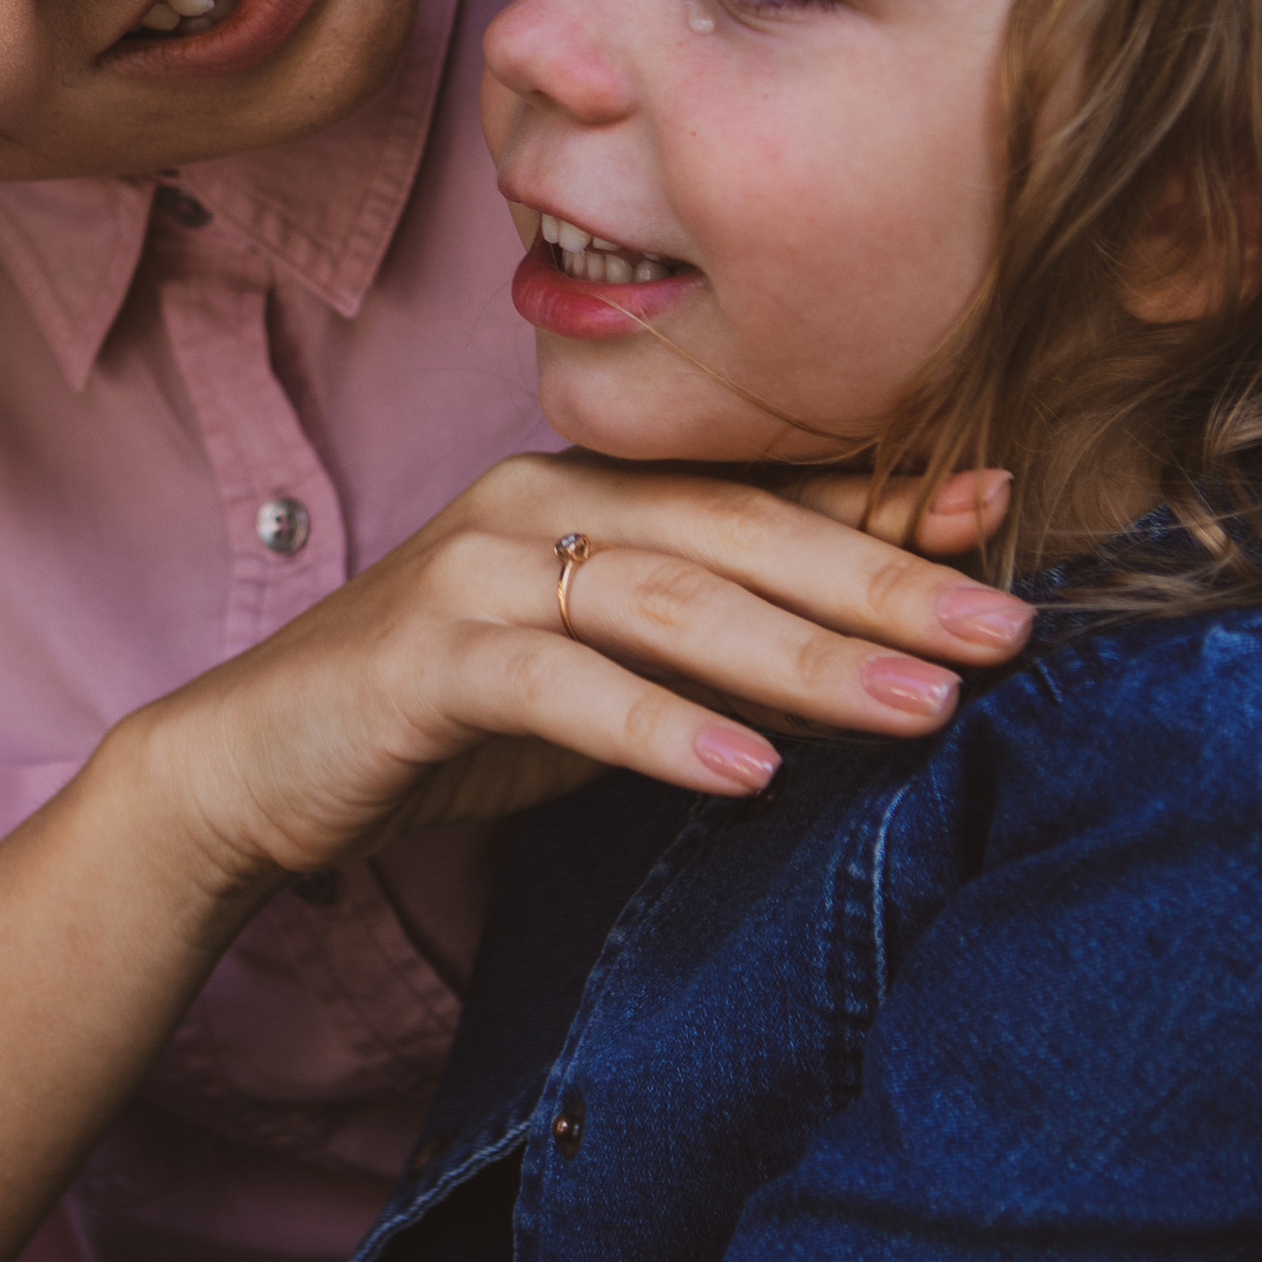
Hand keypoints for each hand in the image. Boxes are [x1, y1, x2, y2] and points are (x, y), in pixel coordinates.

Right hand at [133, 453, 1032, 887]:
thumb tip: (886, 668)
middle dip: (881, 582)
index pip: (761, 493)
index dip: (883, 507)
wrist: (252, 764)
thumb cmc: (442, 721)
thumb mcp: (604, 677)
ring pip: (669, 599)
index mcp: (590, 489)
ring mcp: (480, 571)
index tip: (1008, 518)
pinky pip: (563, 686)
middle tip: (1006, 629)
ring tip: (920, 706)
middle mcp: (539, 501)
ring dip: (804, 656)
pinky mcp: (429, 658)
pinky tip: (749, 771)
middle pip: (739, 534)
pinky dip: (660, 727)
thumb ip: (719, 653)